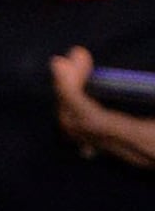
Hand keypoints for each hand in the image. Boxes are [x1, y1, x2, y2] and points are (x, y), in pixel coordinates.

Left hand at [52, 49, 154, 172]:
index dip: (70, 91)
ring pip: (78, 131)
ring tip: (77, 66)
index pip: (93, 120)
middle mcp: (132, 151)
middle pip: (77, 125)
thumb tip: (136, 62)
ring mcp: (128, 153)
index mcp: (146, 139)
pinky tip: (84, 87)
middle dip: (66, 88)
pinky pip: (89, 134)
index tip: (64, 62)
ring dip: (70, 96)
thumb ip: (145, 87)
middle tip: (73, 57)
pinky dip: (77, 109)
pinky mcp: (129, 151)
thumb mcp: (154, 103)